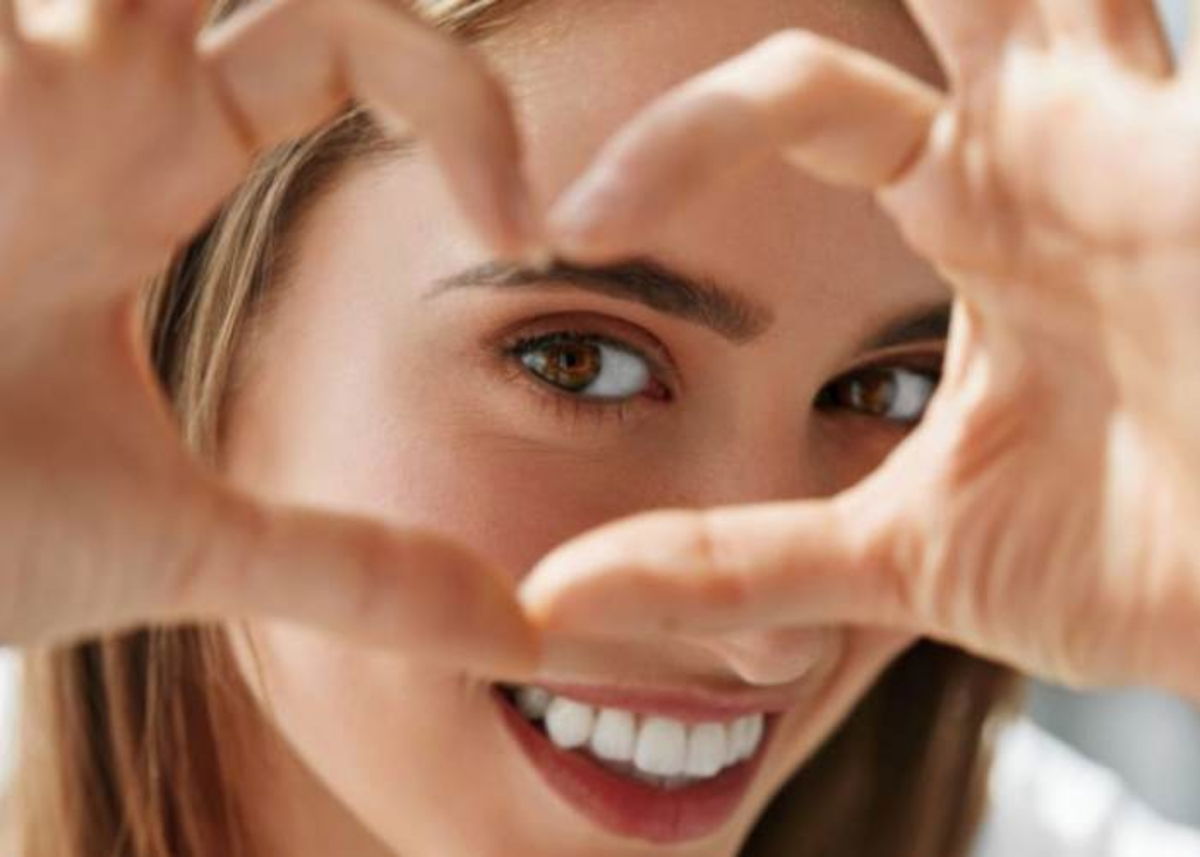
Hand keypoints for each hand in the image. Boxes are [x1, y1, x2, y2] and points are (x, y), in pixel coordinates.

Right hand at [0, 0, 540, 673]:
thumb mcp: (177, 539)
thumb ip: (352, 569)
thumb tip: (522, 638)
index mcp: (155, 156)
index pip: (345, 41)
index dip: (461, 102)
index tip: (526, 235)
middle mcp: (74, 85)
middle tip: (304, 83)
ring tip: (122, 71)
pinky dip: (34, 28)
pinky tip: (57, 61)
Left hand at [520, 1, 1199, 698]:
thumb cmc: (1126, 568)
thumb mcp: (891, 556)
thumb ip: (727, 563)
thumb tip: (558, 600)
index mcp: (972, 205)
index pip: (802, 99)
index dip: (673, 140)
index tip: (561, 228)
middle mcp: (1048, 141)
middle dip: (815, 8)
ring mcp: (1135, 129)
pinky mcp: (1193, 159)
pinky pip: (1121, 7)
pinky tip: (1029, 4)